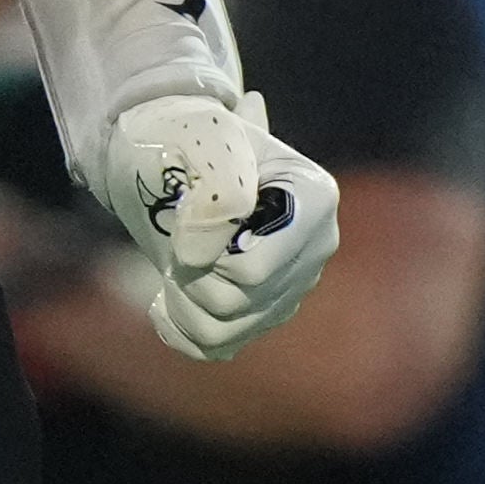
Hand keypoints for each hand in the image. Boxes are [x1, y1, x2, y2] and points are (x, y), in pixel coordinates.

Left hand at [73, 87, 339, 358]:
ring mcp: (290, 286)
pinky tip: (170, 293)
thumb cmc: (191, 137)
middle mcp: (314, 249)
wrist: (173, 149)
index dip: (206, 252)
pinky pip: (215, 346)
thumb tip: (197, 256)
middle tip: (175, 233)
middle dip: (191, 272)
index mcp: (314, 201)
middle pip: (238, 302)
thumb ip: (217, 191)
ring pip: (225, 330)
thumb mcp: (206, 137)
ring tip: (173, 260)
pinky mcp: (261, 314)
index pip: (253, 270)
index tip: (185, 213)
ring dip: (181, 298)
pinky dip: (179, 326)